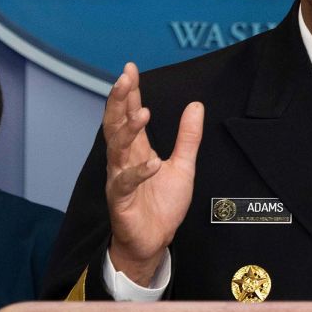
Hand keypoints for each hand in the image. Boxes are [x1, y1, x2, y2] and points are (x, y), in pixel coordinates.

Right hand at [102, 62, 203, 285]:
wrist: (153, 242)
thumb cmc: (162, 205)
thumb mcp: (183, 166)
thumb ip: (188, 138)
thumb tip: (195, 106)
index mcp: (137, 149)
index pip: (129, 114)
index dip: (129, 92)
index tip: (130, 69)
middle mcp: (124, 160)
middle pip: (115, 124)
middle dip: (118, 100)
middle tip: (124, 78)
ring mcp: (120, 178)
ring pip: (116, 149)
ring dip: (128, 129)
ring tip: (142, 112)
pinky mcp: (121, 200)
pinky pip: (127, 183)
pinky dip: (139, 172)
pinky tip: (152, 162)